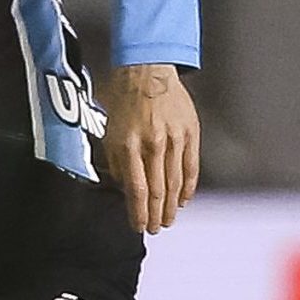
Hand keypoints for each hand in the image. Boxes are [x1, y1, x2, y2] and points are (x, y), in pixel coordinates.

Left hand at [103, 63, 200, 234]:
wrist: (148, 69)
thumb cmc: (123, 97)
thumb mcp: (109, 128)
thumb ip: (116, 159)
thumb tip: (123, 186)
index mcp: (129, 143)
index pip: (136, 188)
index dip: (138, 212)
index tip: (139, 226)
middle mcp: (153, 143)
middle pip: (157, 190)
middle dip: (156, 215)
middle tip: (156, 229)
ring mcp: (174, 138)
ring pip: (175, 182)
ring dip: (172, 206)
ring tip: (169, 220)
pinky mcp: (190, 132)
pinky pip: (191, 167)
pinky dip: (188, 186)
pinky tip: (185, 200)